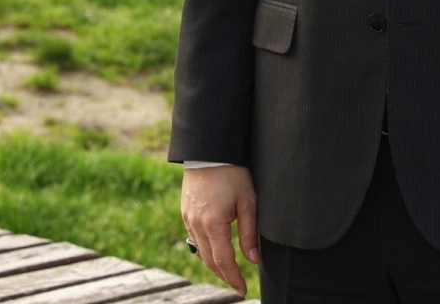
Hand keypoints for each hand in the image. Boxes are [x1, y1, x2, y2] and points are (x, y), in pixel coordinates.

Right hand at [180, 165, 259, 294]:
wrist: (210, 150)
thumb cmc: (233, 173)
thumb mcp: (248, 201)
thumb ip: (250, 232)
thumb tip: (254, 259)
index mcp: (213, 224)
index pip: (224, 261)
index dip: (234, 278)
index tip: (242, 290)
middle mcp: (197, 224)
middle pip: (209, 261)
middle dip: (224, 275)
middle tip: (237, 284)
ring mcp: (188, 218)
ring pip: (200, 251)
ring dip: (214, 264)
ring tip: (228, 271)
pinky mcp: (185, 212)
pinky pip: (194, 238)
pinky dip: (205, 248)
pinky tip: (215, 249)